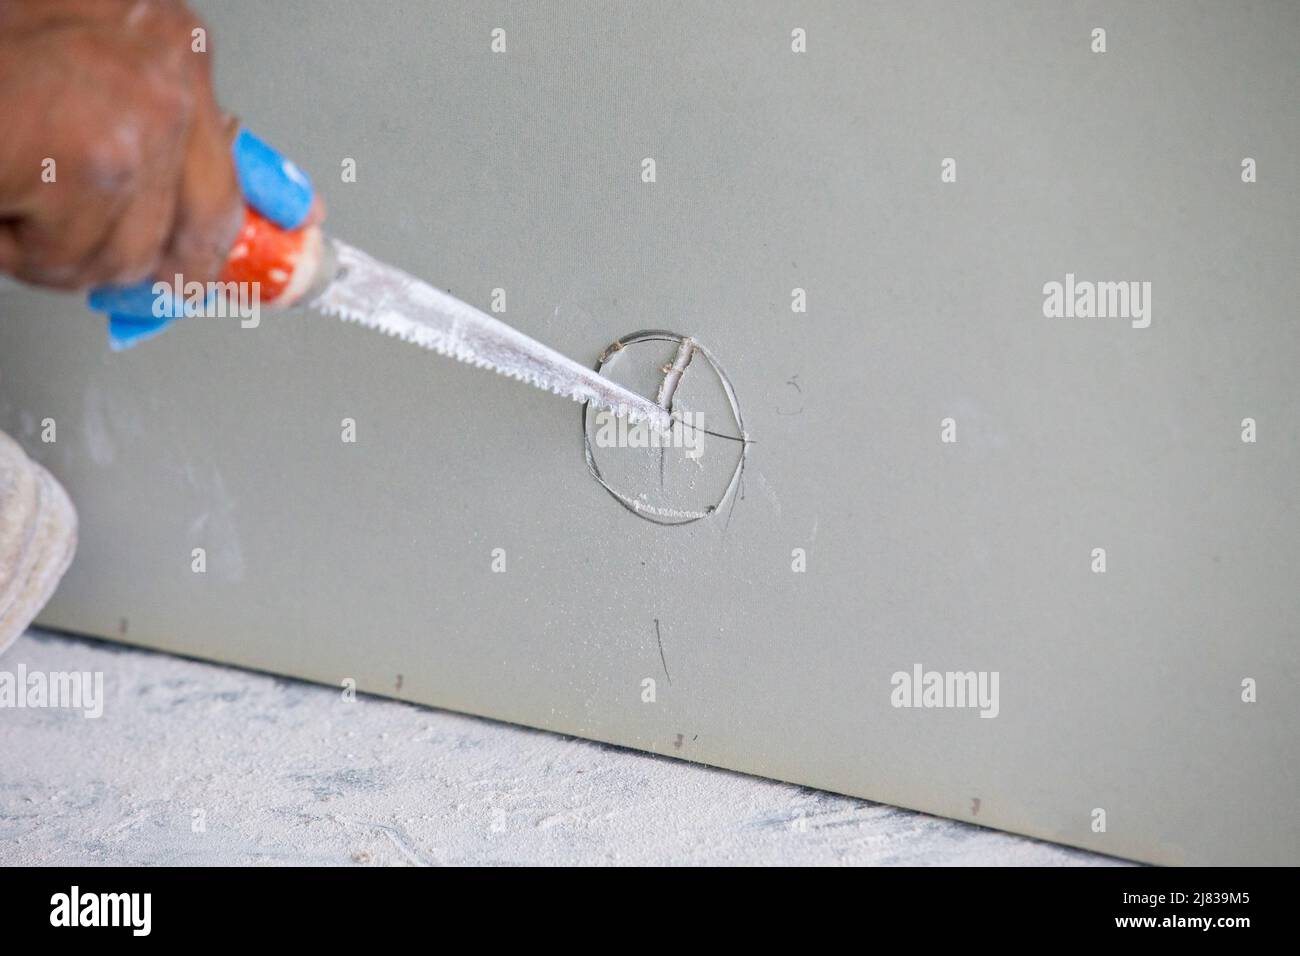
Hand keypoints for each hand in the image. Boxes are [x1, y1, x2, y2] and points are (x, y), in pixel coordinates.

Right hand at [0, 0, 238, 289]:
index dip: (222, 239)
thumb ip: (150, 134)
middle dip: (134, 260)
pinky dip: (11, 247)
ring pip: (123, 256)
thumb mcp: (83, 69)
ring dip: (53, 249)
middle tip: (74, 243)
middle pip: (194, 234)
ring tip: (7, 189)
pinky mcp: (87, 163)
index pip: (235, 176)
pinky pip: (65, 257)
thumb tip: (209, 224)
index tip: (234, 274)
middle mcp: (170, 78)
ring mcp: (136, 121)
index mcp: (173, 46)